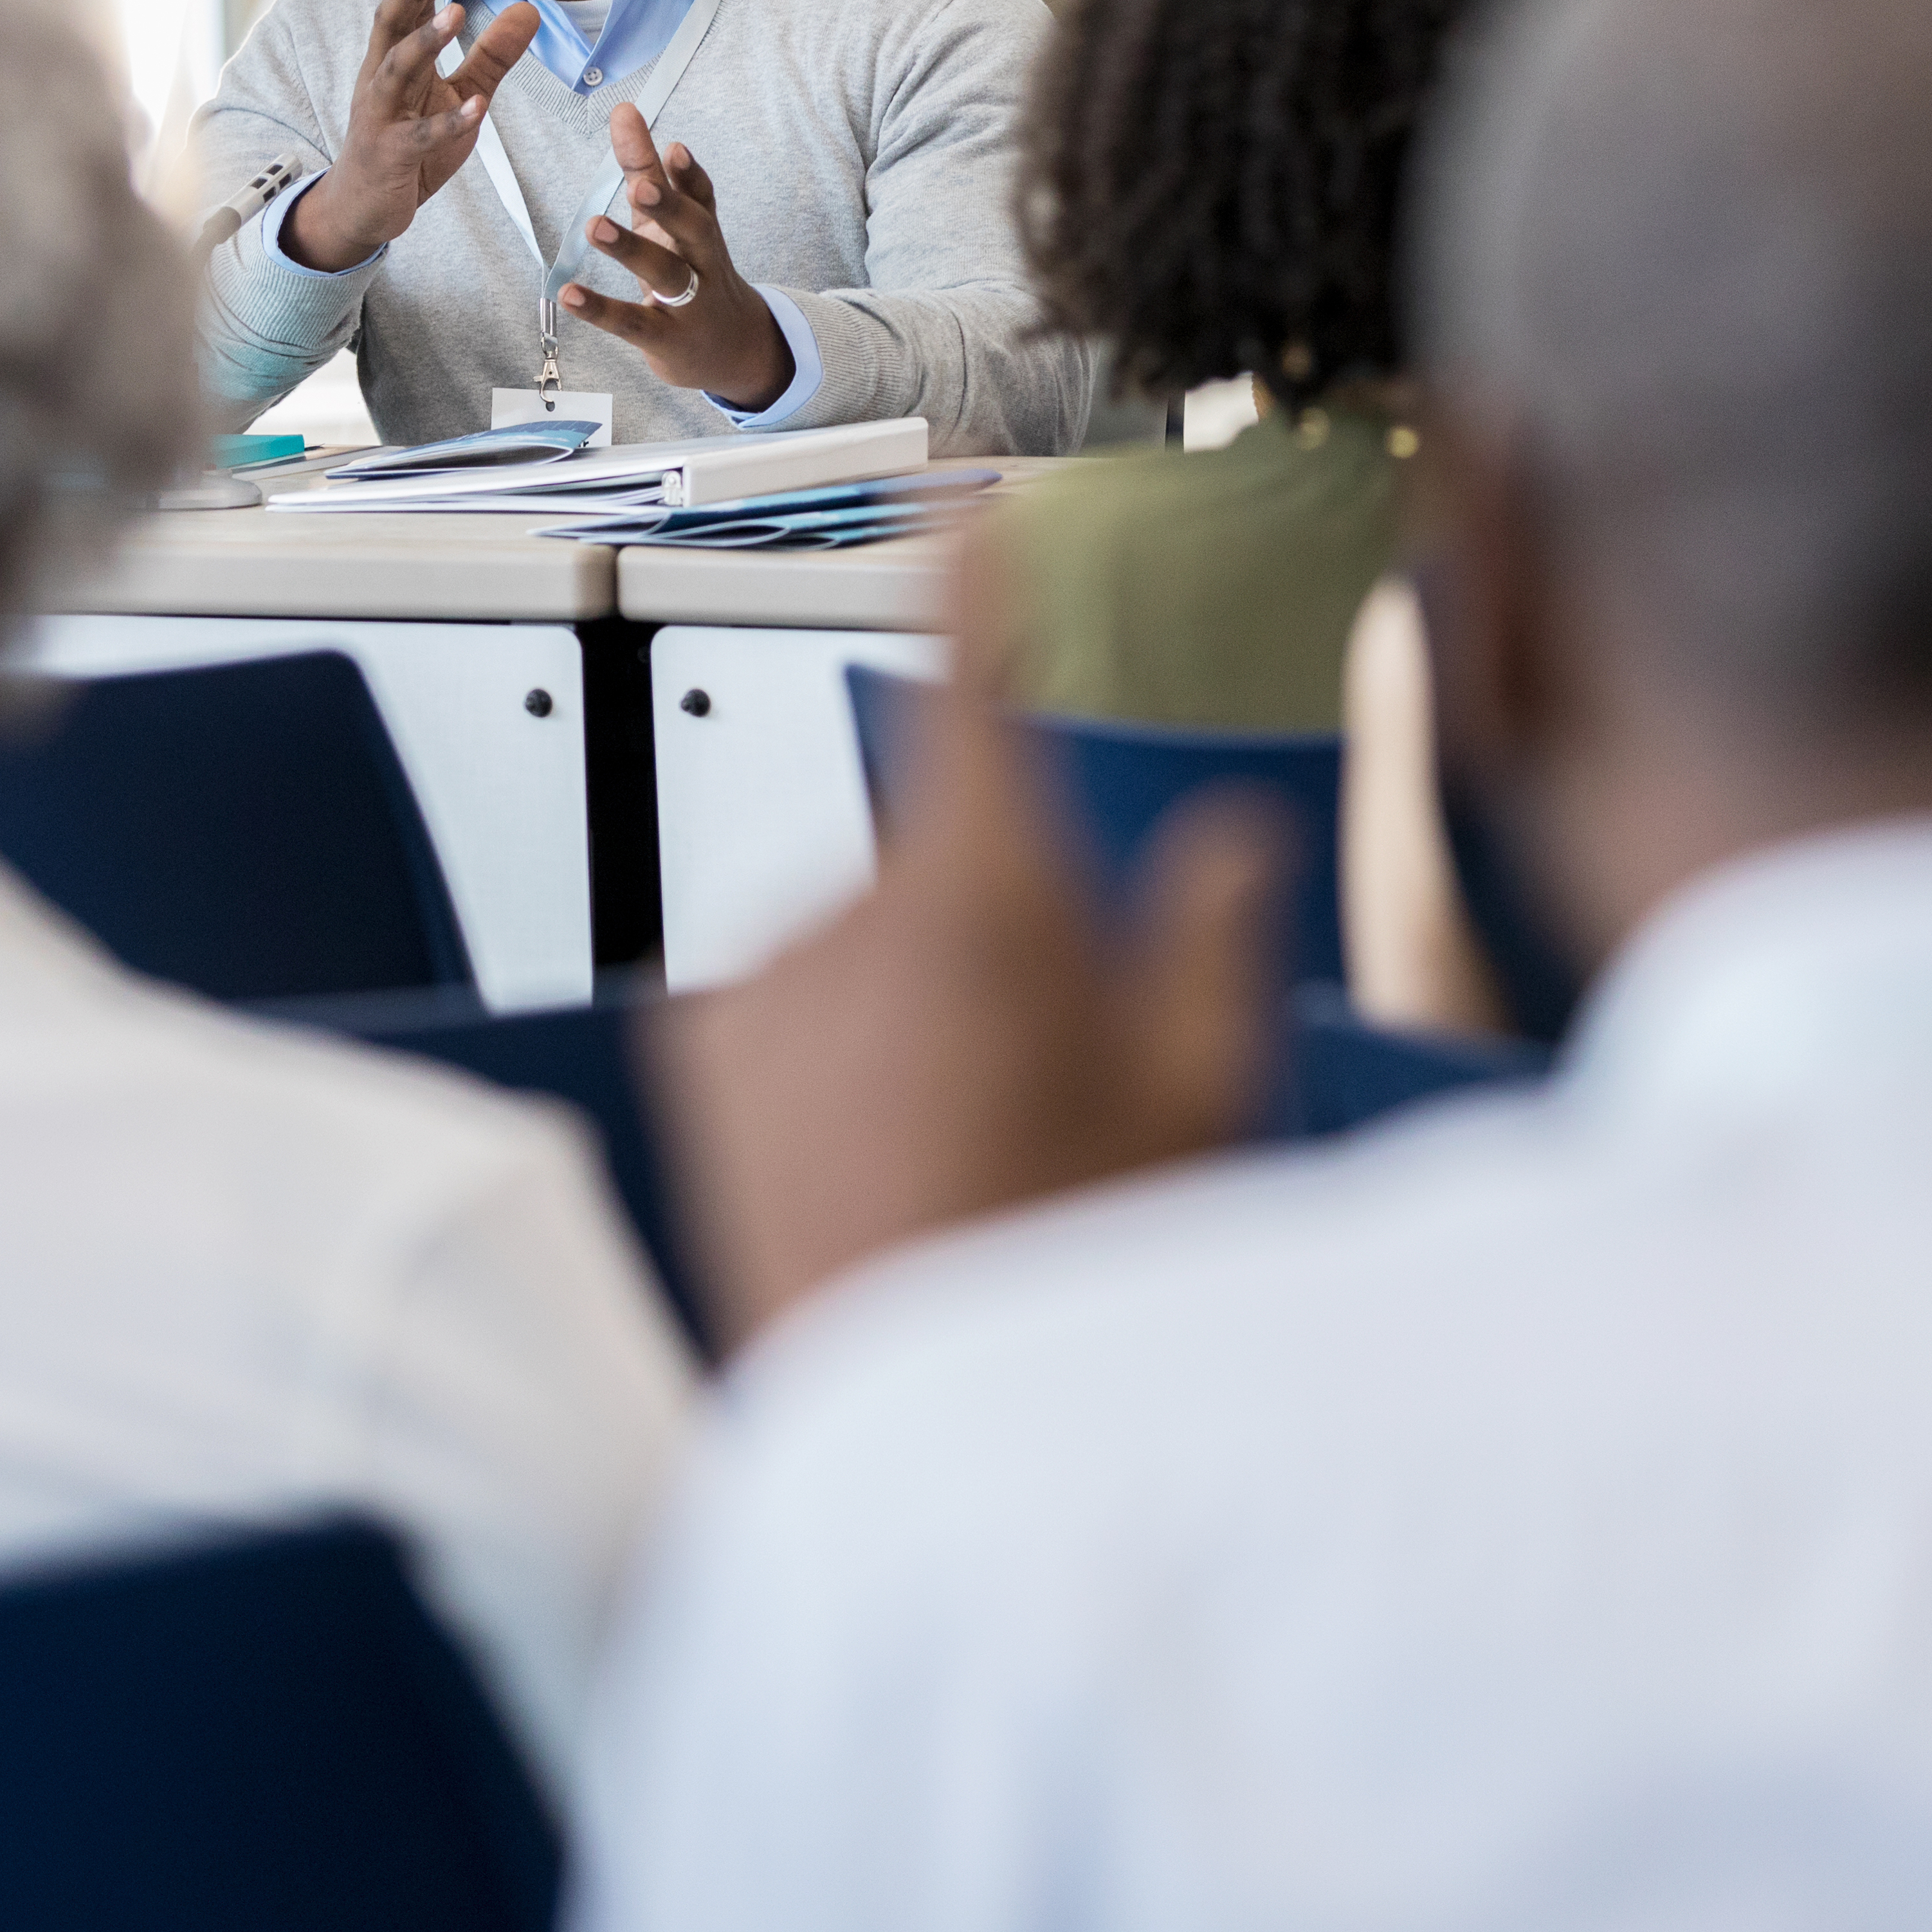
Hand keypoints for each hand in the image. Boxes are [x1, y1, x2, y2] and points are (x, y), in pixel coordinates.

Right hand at [282, 0, 537, 271]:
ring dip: (424, 42)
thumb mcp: (457, 93)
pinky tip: (477, 108)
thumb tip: (528, 9)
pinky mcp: (392, 156)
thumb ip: (491, 54)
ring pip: (396, 72)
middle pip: (390, 25)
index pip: (406, 9)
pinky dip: (447, 122)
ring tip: (455, 13)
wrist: (366, 207)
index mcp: (393, 61)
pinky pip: (420, 137)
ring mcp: (382, 118)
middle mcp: (380, 81)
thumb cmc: (409, 146)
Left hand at [560, 101, 793, 407]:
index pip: (700, 195)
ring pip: (665, 273)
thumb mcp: (673, 225)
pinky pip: (632, 323)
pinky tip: (568, 293)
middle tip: (642, 188)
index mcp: (701, 229)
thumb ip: (648, 171)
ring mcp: (688, 302)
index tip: (673, 147)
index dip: (689, 173)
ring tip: (596, 226)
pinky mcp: (665, 338)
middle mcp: (702, 261)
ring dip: (632, 250)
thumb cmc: (694, 273)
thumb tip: (626, 113)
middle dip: (670, 207)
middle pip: (693, 229)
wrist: (732, 349)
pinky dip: (600, 309)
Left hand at [644, 538, 1286, 1347]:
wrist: (914, 1427)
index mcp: (982, 894)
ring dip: (916, 999)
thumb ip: (1214, 941)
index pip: (971, 676)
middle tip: (1058, 1081)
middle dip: (1003, 926)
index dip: (973, 579)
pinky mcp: (703, 1058)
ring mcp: (759, 986)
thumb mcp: (1202, 1098)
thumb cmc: (1063, 1266)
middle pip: (946, 856)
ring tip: (968, 1148)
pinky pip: (793, 1001)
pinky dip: (838, 1046)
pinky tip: (884, 1154)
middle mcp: (846, 914)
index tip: (967, 504)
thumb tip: (1228, 845)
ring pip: (869, 939)